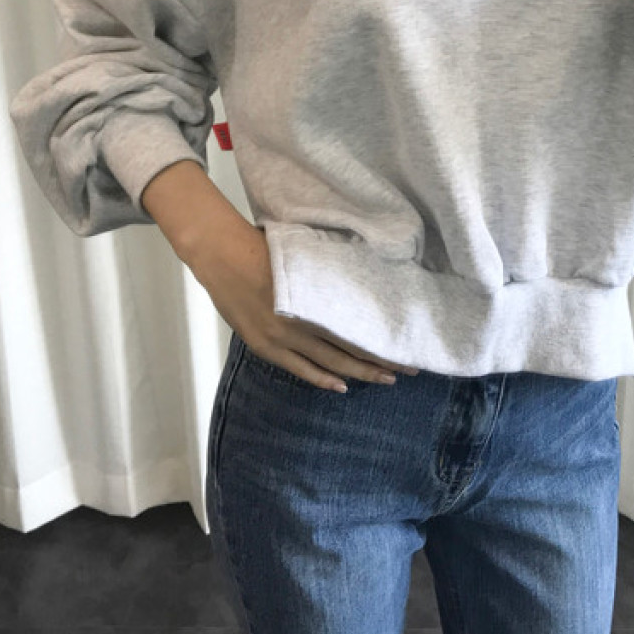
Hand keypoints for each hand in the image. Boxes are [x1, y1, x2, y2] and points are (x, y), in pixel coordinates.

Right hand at [188, 219, 418, 390]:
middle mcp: (304, 321)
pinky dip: (321, 379)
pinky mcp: (265, 345)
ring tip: (385, 379)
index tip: (409, 345)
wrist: (223, 256)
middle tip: (410, 370)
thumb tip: (360, 285)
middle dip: (381, 361)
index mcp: (317, 296)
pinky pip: (299, 368)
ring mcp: (283, 336)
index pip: (359, 325)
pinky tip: (342, 386)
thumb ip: (329, 277)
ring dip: (359, 373)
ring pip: (330, 363)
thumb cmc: (266, 247)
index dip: (384, 339)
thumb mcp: (306, 257)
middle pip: (350, 348)